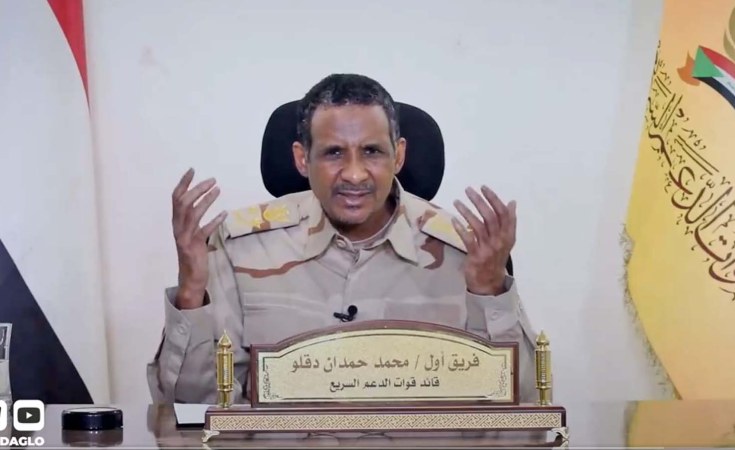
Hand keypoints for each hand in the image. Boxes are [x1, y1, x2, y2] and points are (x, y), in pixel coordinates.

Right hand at [171, 168, 226, 308]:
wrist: (191, 278)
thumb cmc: (193, 254)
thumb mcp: (192, 234)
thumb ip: (194, 220)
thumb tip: (203, 201)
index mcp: (176, 222)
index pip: (176, 198)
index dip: (183, 183)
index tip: (192, 170)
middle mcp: (177, 228)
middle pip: (183, 202)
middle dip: (197, 189)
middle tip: (213, 180)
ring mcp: (184, 237)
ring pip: (192, 214)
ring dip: (205, 200)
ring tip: (218, 190)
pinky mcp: (193, 247)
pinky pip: (204, 231)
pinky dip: (214, 222)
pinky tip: (224, 214)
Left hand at [451, 185, 516, 295]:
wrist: (490, 283)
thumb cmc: (496, 257)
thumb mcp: (506, 240)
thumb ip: (508, 222)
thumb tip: (511, 202)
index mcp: (509, 235)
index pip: (504, 213)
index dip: (494, 199)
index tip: (484, 187)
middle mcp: (500, 241)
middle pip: (490, 217)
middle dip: (479, 201)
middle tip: (468, 190)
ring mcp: (488, 248)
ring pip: (478, 226)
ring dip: (466, 212)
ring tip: (456, 201)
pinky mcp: (476, 256)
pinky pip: (468, 239)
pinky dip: (460, 228)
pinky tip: (454, 219)